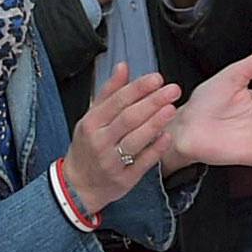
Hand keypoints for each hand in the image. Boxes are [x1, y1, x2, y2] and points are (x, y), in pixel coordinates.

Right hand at [61, 63, 182, 214]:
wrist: (79, 184)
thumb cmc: (88, 146)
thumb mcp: (92, 117)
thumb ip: (109, 93)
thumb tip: (123, 67)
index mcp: (91, 123)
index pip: (116, 101)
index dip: (138, 88)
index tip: (157, 78)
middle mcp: (100, 141)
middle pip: (128, 118)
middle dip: (152, 102)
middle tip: (172, 90)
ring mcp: (112, 161)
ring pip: (136, 140)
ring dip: (155, 123)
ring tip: (171, 109)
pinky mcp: (124, 179)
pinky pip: (143, 162)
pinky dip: (156, 148)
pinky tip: (167, 136)